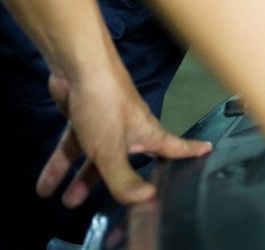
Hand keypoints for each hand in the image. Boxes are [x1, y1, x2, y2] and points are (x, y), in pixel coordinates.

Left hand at [36, 56, 211, 207]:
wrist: (78, 68)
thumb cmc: (104, 103)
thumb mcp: (111, 149)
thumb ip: (124, 178)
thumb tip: (145, 200)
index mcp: (147, 135)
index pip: (175, 148)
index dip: (191, 152)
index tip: (207, 151)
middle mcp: (129, 131)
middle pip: (127, 163)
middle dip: (117, 185)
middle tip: (110, 207)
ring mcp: (106, 125)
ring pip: (96, 158)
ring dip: (81, 179)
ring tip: (67, 201)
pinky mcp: (84, 119)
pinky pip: (73, 147)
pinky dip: (61, 165)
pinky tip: (46, 184)